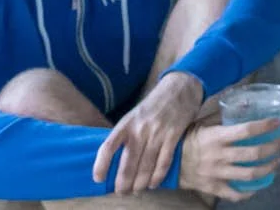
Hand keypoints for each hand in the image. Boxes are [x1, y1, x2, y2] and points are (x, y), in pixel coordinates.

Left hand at [93, 70, 201, 194]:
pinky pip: (164, 160)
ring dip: (140, 182)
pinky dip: (158, 175)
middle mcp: (140, 129)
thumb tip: (114, 159)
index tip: (99, 179)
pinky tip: (154, 183)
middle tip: (122, 192)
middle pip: (128, 162)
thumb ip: (125, 134)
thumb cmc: (154, 105)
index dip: (101, 165)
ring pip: (146, 165)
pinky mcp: (174, 135)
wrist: (180, 88)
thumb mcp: (134, 115)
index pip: (108, 147)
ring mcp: (158, 132)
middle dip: (123, 182)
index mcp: (126, 123)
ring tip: (136, 191)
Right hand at [176, 114, 279, 200]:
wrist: (168, 164)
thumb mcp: (204, 123)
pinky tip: (259, 184)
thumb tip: (249, 103)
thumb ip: (224, 114)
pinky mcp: (213, 188)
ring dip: (268, 168)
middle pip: (253, 154)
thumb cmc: (189, 139)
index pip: (246, 131)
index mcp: (216, 137)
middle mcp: (218, 156)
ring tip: (278, 161)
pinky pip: (235, 194)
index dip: (264, 126)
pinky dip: (249, 191)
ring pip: (249, 174)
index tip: (277, 122)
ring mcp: (216, 174)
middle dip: (273, 148)